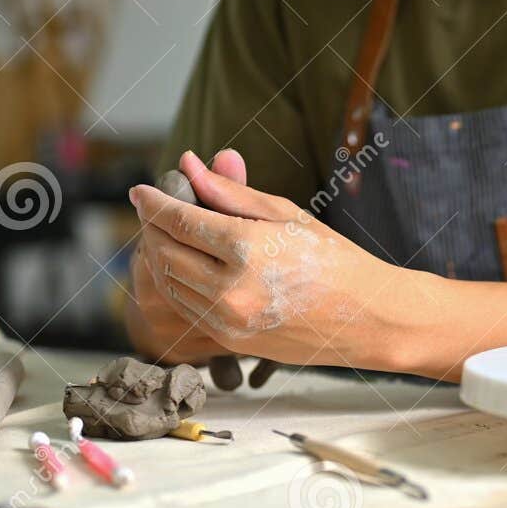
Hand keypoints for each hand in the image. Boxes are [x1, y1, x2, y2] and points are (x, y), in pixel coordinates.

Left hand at [128, 150, 406, 369]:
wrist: (366, 318)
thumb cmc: (334, 260)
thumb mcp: (285, 215)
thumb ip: (230, 193)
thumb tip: (189, 166)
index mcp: (246, 249)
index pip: (179, 220)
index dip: (153, 202)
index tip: (139, 190)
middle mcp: (231, 289)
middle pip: (164, 252)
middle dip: (152, 228)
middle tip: (155, 211)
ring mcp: (228, 320)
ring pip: (168, 283)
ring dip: (161, 256)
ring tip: (171, 236)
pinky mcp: (230, 341)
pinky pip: (186, 308)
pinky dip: (178, 284)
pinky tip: (188, 267)